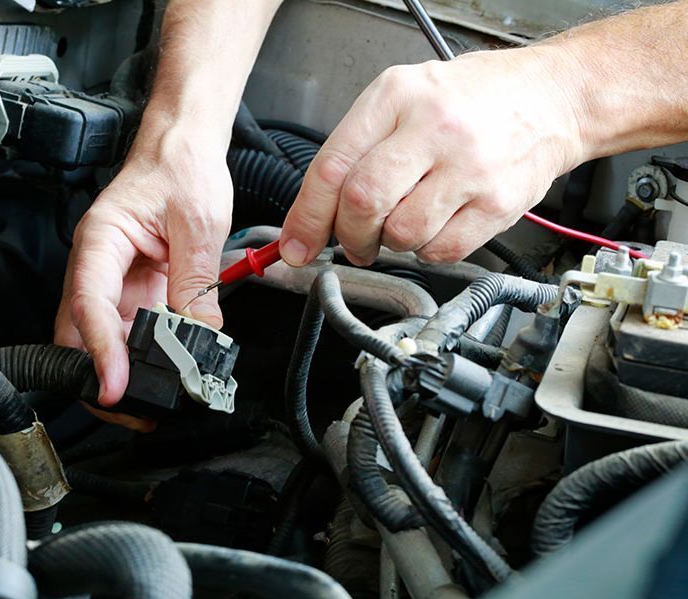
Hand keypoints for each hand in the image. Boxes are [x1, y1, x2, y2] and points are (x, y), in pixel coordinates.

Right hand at [55, 123, 231, 415]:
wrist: (183, 147)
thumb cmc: (181, 167)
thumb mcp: (198, 224)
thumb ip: (196, 283)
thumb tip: (200, 336)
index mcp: (101, 240)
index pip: (89, 303)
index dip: (100, 351)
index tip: (115, 385)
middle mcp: (96, 264)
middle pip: (79, 333)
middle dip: (98, 376)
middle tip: (132, 409)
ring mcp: (112, 280)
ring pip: (101, 338)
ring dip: (121, 372)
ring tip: (151, 402)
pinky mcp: (132, 289)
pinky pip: (130, 330)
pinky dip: (142, 356)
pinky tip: (164, 372)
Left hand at [279, 46, 584, 265]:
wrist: (554, 97)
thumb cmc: (473, 99)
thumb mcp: (404, 97)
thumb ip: (357, 148)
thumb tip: (313, 215)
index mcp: (397, 96)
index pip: (333, 166)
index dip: (306, 216)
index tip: (295, 246)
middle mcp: (433, 128)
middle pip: (364, 203)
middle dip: (348, 235)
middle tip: (353, 241)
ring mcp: (470, 167)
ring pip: (402, 234)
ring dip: (392, 243)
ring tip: (406, 221)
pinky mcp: (499, 202)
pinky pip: (442, 251)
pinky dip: (428, 251)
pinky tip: (436, 225)